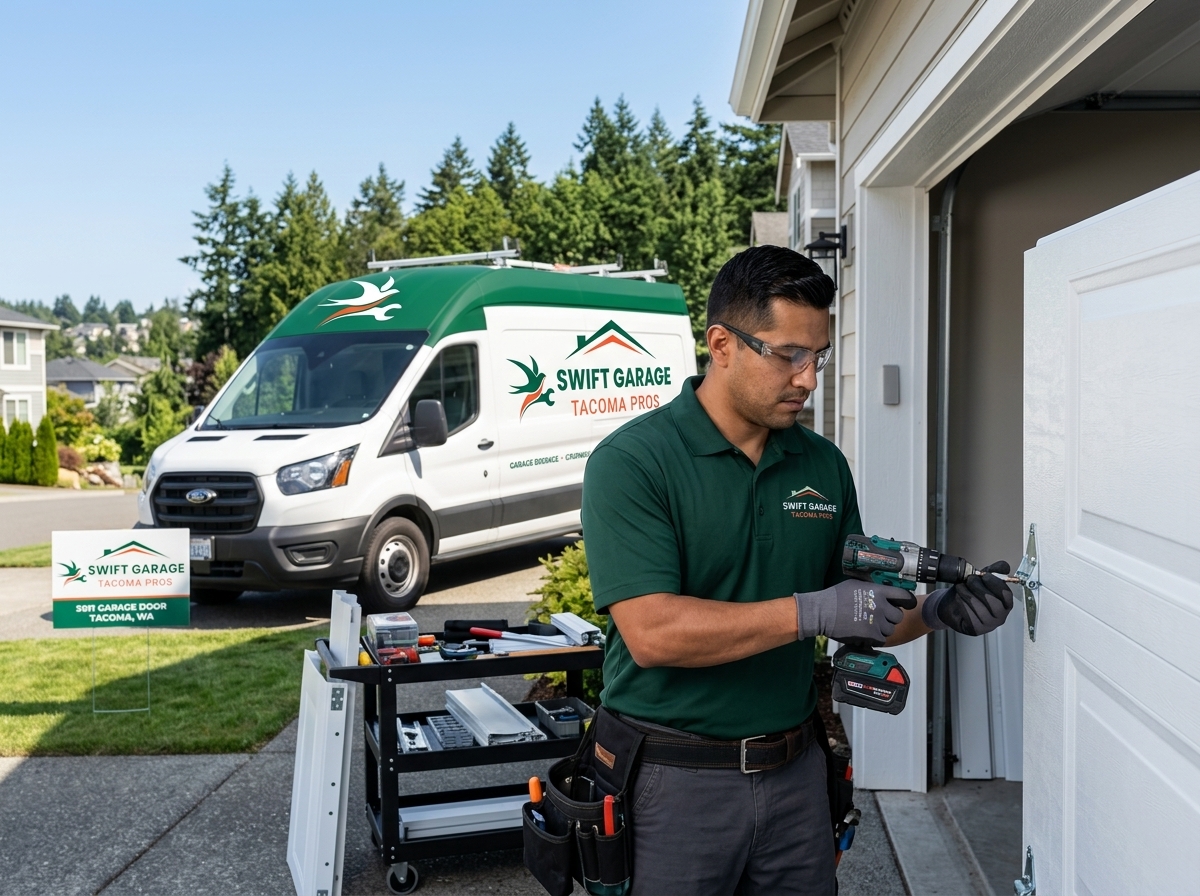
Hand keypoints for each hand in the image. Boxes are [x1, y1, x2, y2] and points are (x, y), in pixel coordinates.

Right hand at [795, 579, 913, 644]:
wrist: (822, 612)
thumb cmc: (835, 596)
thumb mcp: (855, 584)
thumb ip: (871, 587)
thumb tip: (882, 589)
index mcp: (878, 591)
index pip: (903, 595)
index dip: (907, 600)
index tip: (908, 603)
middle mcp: (880, 606)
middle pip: (898, 615)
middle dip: (891, 617)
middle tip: (881, 616)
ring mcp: (876, 622)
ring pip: (890, 629)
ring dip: (883, 628)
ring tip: (871, 625)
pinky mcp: (870, 635)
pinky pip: (882, 639)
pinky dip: (876, 638)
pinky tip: (867, 633)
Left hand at [921, 561, 1013, 635]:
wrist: (951, 605)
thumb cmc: (969, 592)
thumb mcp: (981, 579)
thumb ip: (994, 571)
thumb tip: (1005, 566)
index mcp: (1005, 604)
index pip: (1006, 594)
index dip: (995, 583)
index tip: (984, 575)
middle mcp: (1000, 616)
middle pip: (994, 603)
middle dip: (979, 588)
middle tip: (969, 580)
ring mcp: (989, 625)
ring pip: (981, 610)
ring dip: (968, 595)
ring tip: (960, 587)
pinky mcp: (976, 630)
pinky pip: (970, 617)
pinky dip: (963, 604)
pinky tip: (958, 598)